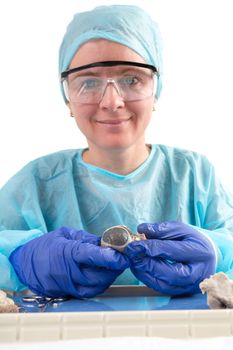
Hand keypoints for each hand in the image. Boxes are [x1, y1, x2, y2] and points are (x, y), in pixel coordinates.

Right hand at [9, 227, 128, 297]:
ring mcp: (66, 286)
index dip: (109, 258)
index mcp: (66, 252)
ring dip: (109, 277)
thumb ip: (87, 239)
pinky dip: (99, 285)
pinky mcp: (67, 294)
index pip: (91, 256)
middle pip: (98, 276)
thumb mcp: (66, 234)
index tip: (122, 257)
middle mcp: (67, 272)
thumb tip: (108, 243)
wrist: (26, 263)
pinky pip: (89, 292)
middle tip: (123, 259)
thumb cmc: (46, 245)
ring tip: (114, 266)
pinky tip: (102, 275)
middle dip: (114, 268)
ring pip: (96, 287)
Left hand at [124, 221, 215, 294]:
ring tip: (134, 261)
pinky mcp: (181, 292)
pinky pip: (161, 289)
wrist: (208, 256)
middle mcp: (197, 273)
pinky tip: (140, 269)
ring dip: (145, 273)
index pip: (171, 251)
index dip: (149, 247)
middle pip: (170, 273)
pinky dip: (147, 279)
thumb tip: (142, 229)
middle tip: (132, 255)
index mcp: (199, 253)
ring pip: (164, 285)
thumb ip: (162, 229)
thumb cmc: (193, 241)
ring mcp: (190, 285)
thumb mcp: (181, 229)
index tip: (134, 244)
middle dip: (147, 264)